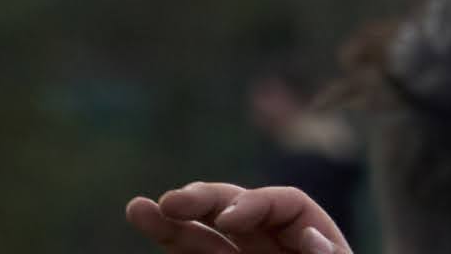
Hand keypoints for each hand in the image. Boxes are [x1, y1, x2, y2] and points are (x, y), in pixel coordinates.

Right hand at [121, 186, 354, 253]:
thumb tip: (311, 235)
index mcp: (314, 245)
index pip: (284, 205)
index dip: (253, 203)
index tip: (230, 221)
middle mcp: (275, 250)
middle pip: (236, 210)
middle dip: (202, 201)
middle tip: (168, 203)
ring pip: (205, 236)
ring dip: (171, 222)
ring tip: (137, 209)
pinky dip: (174, 248)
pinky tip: (156, 232)